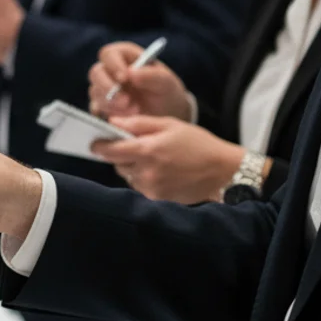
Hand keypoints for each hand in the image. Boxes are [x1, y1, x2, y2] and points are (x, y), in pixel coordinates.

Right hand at [89, 42, 191, 119]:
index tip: (124, 78)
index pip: (109, 54)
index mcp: (125, 57)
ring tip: (135, 111)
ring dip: (113, 104)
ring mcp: (103, 89)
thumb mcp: (167, 84)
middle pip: (96, 72)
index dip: (113, 64)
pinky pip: (96, 109)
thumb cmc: (166, 94)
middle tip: (127, 101)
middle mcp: (110, 71)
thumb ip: (152, 76)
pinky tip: (126, 118)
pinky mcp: (101, 106)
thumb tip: (131, 72)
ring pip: (95, 92)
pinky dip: (110, 114)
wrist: (165, 117)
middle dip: (109, 88)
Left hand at [92, 116, 245, 202]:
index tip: (95, 143)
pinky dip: (143, 179)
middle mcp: (146, 172)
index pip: (110, 151)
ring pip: (127, 176)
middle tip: (134, 148)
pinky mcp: (158, 199)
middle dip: (120, 155)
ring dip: (132, 168)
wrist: (224, 171)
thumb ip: (139, 123)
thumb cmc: (198, 143)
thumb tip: (113, 122)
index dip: (99, 146)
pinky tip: (161, 172)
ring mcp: (152, 188)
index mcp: (148, 150)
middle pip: (117, 164)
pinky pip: (140, 187)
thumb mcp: (170, 125)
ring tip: (152, 160)